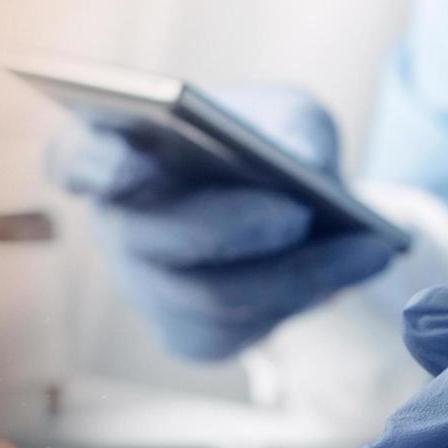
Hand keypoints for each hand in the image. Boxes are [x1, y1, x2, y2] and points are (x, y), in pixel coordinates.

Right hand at [46, 84, 398, 360]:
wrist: (287, 201)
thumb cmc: (266, 143)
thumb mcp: (285, 113)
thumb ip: (288, 125)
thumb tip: (301, 165)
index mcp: (112, 150)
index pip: (76, 161)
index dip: (91, 168)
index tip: (122, 166)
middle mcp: (116, 223)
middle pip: (151, 239)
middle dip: (225, 227)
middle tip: (295, 211)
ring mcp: (146, 288)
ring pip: (212, 296)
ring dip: (299, 271)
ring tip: (370, 245)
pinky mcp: (189, 334)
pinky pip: (246, 329)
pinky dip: (313, 293)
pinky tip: (368, 260)